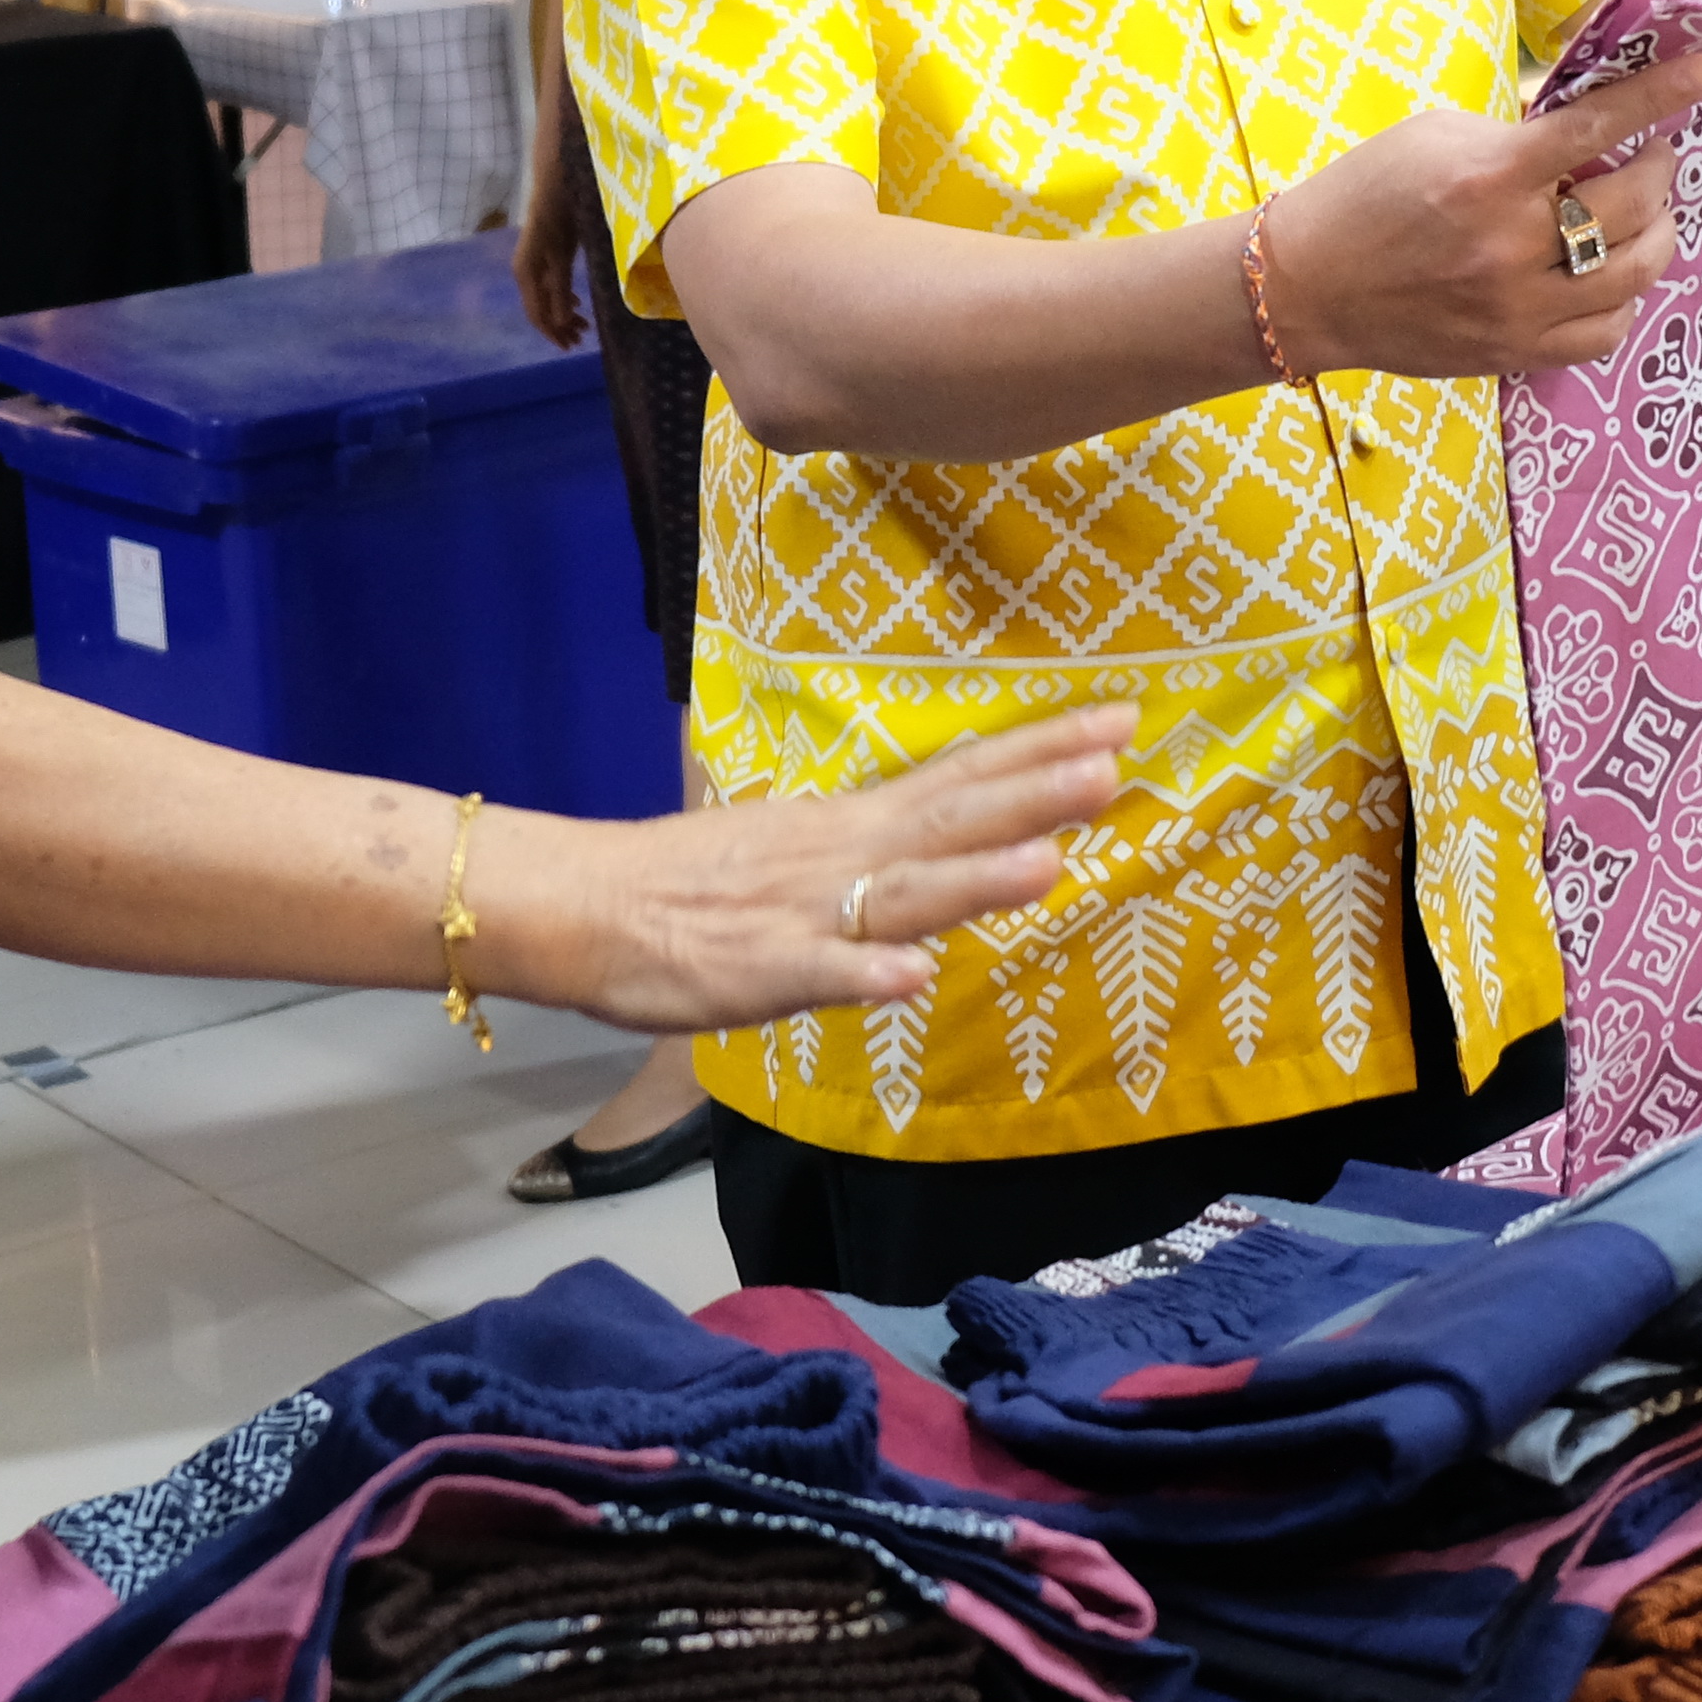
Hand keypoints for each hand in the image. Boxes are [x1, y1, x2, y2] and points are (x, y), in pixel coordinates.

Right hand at [514, 158, 587, 350]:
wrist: (557, 178)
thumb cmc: (561, 212)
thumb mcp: (563, 253)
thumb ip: (561, 286)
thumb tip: (560, 322)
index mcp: (526, 271)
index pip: (536, 312)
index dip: (552, 332)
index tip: (570, 347)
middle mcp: (525, 270)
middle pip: (539, 308)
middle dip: (559, 327)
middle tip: (581, 341)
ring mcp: (533, 262)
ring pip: (546, 298)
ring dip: (562, 315)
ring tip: (584, 328)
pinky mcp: (544, 254)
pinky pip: (549, 285)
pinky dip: (563, 298)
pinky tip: (578, 304)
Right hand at [544, 705, 1129, 1028]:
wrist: (584, 905)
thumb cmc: (691, 880)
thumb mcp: (798, 843)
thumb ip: (873, 843)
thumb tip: (942, 827)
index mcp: (853, 825)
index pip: (963, 779)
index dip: (1040, 753)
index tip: (1117, 722)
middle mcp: (842, 857)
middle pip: (953, 820)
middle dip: (1036, 795)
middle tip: (1114, 763)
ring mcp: (805, 913)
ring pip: (903, 896)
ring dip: (976, 879)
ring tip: (1051, 863)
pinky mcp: (760, 971)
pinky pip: (818, 976)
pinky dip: (865, 975)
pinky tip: (913, 978)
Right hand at [1260, 48, 1701, 378]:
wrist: (1306, 286)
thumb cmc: (1365, 195)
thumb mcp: (1437, 135)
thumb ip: (1516, 131)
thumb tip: (1584, 120)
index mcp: (1490, 177)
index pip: (1598, 126)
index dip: (1662, 96)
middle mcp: (1513, 246)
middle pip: (1632, 205)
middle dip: (1660, 170)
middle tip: (1658, 155)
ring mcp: (1518, 308)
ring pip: (1635, 274)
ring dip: (1657, 234)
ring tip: (1646, 214)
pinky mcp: (1515, 353)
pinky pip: (1605, 332)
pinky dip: (1624, 299)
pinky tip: (1611, 275)